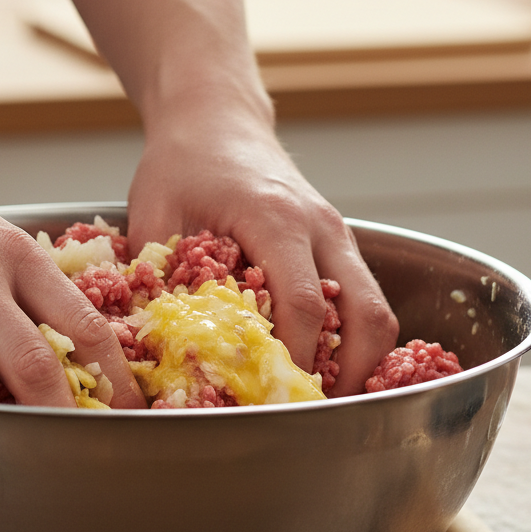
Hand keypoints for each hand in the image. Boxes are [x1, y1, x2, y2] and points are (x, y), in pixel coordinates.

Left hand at [127, 109, 398, 396]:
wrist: (215, 116)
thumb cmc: (182, 160)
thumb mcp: (154, 214)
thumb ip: (156, 278)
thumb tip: (156, 348)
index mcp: (277, 219)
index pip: (305, 308)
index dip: (296, 362)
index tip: (273, 401)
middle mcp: (321, 227)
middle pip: (368, 315)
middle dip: (354, 375)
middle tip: (315, 415)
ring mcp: (336, 232)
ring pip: (376, 308)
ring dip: (359, 359)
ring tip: (320, 398)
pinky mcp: (335, 240)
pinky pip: (361, 295)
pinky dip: (351, 334)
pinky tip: (319, 361)